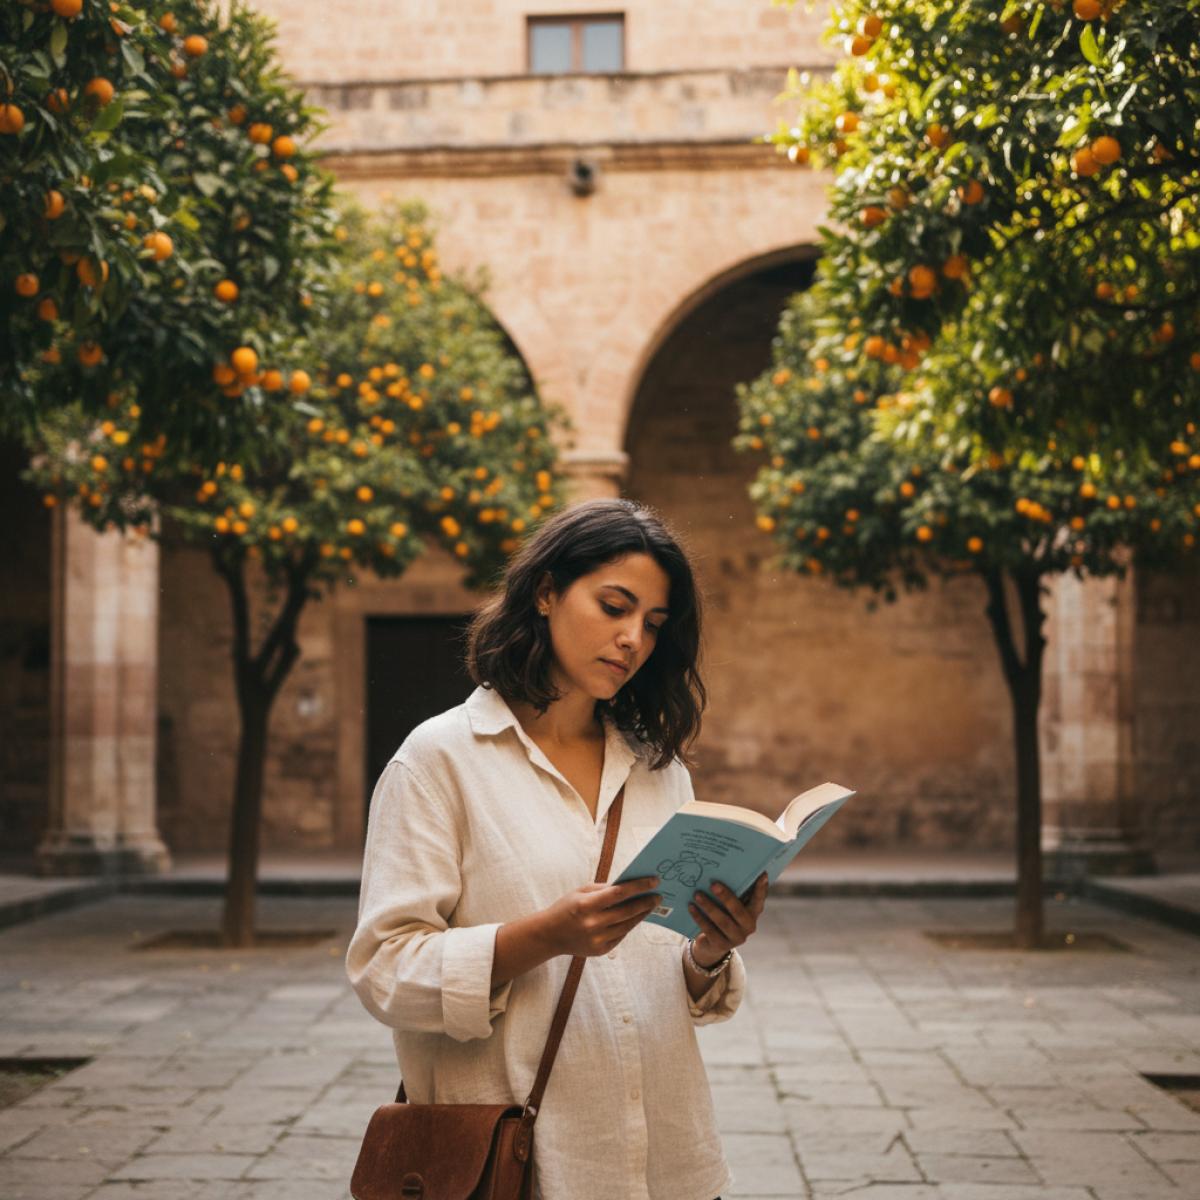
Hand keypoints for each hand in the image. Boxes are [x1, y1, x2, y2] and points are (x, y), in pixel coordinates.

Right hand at [540, 876, 660, 958]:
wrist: (549, 935)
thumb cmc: (567, 907)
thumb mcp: (581, 892)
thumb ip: (604, 889)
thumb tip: (629, 886)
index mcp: (586, 905)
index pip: (619, 893)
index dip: (639, 886)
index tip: (654, 881)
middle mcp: (593, 924)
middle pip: (627, 912)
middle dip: (646, 902)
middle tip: (658, 895)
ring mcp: (598, 940)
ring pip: (628, 925)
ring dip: (641, 915)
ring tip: (650, 905)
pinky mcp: (601, 950)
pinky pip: (621, 936)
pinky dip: (629, 925)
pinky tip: (636, 917)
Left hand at [689, 873, 767, 967]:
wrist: (712, 944)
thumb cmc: (723, 915)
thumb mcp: (730, 905)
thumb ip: (734, 892)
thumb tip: (727, 870)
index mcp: (753, 913)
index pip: (759, 900)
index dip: (761, 889)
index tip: (762, 874)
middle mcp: (749, 927)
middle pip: (738, 911)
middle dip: (725, 897)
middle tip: (713, 884)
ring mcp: (736, 938)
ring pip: (722, 921)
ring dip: (709, 906)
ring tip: (697, 894)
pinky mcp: (722, 945)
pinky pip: (710, 930)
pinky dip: (699, 918)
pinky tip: (691, 907)